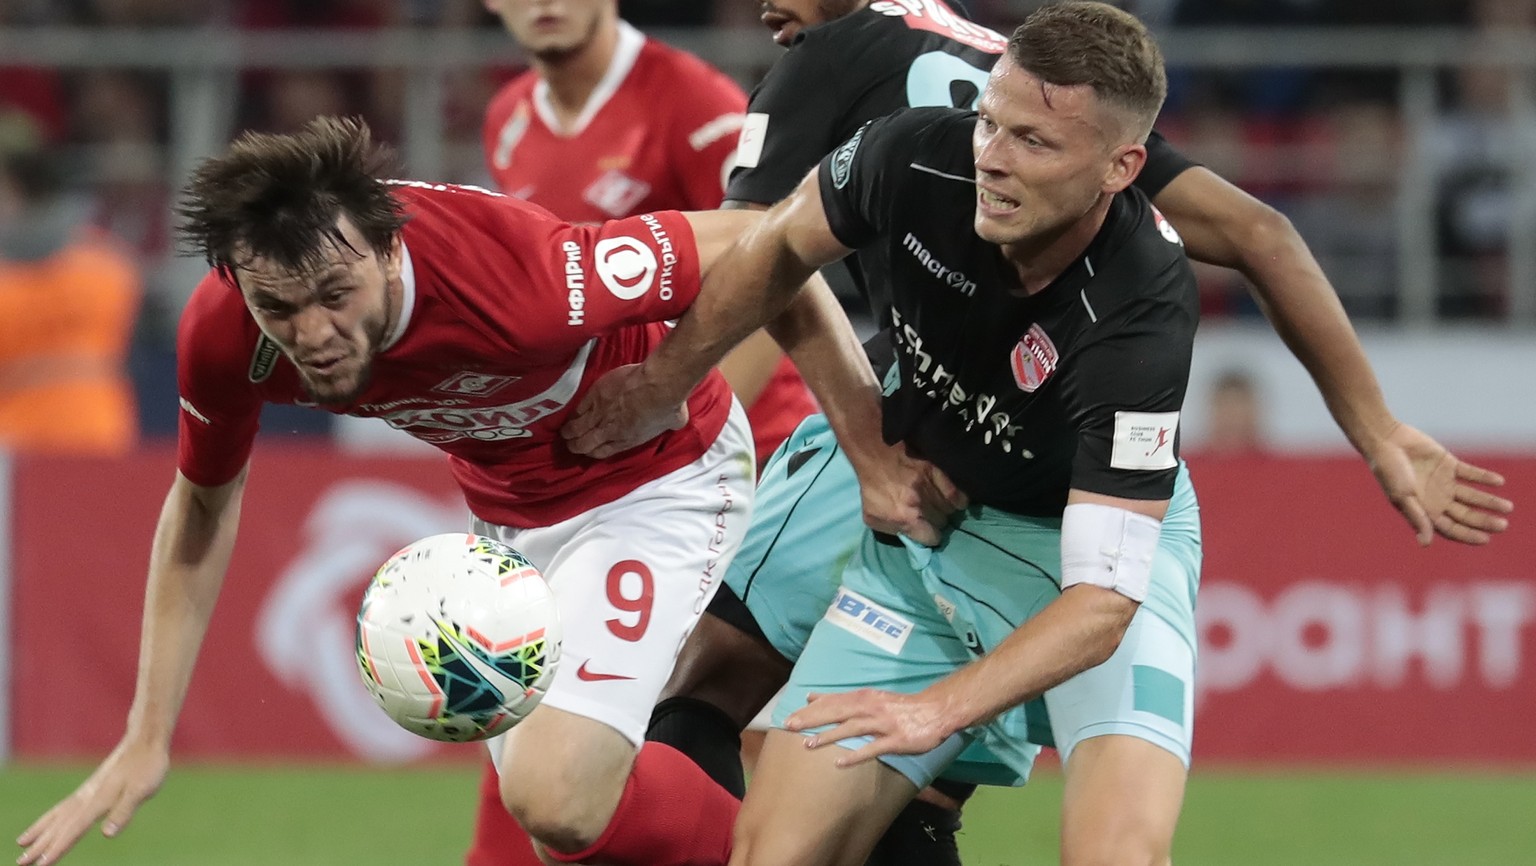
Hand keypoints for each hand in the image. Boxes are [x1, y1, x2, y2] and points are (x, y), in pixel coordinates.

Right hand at [17, 739, 169, 864]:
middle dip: (40, 845)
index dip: (58, 848)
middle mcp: (87, 797)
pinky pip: (63, 808)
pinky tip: (45, 825)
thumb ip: (123, 811)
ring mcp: (86, 792)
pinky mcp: (89, 790)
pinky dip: (49, 819)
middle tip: (20, 864)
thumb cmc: (148, 766)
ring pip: (57, 816)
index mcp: (98, 800)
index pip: (74, 830)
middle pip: (59, 826)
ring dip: (39, 832)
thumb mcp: (142, 790)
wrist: (145, 739)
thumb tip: (107, 834)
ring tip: (21, 844)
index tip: (41, 865)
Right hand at [561, 364, 688, 458]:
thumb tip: (674, 420)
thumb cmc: (669, 406)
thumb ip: (667, 424)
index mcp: (627, 441)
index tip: (588, 451)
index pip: (602, 452)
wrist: (658, 386)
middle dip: (576, 446)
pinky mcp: (595, 396)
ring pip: (577, 428)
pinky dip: (572, 414)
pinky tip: (568, 416)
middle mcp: (610, 431)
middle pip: (585, 444)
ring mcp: (600, 414)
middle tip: (571, 444)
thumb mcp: (672, 423)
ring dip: (570, 432)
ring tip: (565, 433)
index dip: (593, 453)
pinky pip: (578, 409)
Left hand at [784, 688, 957, 767]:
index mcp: (865, 697)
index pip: (833, 701)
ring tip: (808, 745)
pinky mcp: (895, 739)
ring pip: (850, 729)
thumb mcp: (874, 697)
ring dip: (828, 736)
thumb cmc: (902, 706)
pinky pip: (872, 748)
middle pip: (836, 713)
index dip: (812, 708)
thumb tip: (820, 698)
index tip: (791, 713)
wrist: (936, 710)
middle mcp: (871, 708)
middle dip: (812, 719)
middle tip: (789, 726)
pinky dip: (855, 755)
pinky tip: (840, 762)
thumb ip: (850, 700)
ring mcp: (882, 724)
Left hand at [856, 443, 966, 545]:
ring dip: (947, 509)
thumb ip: (893, 530)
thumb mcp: (872, 516)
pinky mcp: (940, 471)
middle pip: (943, 522)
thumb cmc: (872, 486)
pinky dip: (957, 497)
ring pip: (952, 508)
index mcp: (905, 517)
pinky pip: (959, 493)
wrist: (875, 451)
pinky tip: (950, 497)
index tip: (928, 530)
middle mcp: (922, 504)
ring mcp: (932, 486)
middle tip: (931, 515)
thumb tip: (911, 537)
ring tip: (939, 505)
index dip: (930, 535)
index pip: (933, 537)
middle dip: (937, 521)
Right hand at [1365, 423, 1512, 545]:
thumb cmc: (1389, 472)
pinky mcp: (1448, 464)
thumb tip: (1427, 544)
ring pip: (1471, 496)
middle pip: (1465, 514)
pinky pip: (1471, 473)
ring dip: (1489, 502)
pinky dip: (1484, 478)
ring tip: (1507, 507)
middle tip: (1503, 525)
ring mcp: (1443, 482)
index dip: (1468, 535)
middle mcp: (1436, 499)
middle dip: (1484, 521)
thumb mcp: (1403, 497)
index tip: (1486, 539)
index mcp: (1424, 511)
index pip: (1451, 528)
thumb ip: (1417, 518)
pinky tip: (1499, 482)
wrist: (1386, 441)